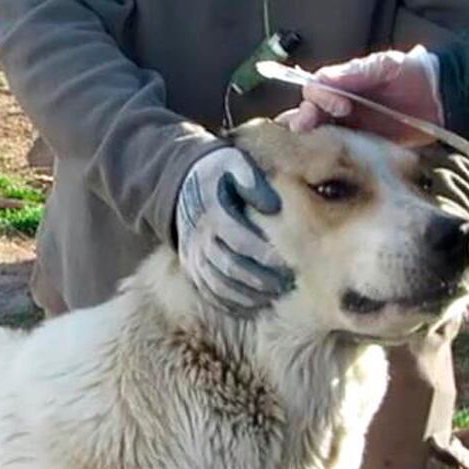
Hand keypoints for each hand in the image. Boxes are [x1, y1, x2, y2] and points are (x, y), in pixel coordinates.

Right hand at [174, 147, 288, 311]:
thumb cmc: (218, 173)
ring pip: (219, 283)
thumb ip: (253, 180)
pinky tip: (252, 305)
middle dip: (259, 279)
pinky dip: (230, 301)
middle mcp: (200, 237)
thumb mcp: (233, 163)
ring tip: (273, 296)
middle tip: (285, 284)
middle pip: (230, 266)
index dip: (262, 254)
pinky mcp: (191, 267)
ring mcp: (193, 255)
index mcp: (212, 213)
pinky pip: (209, 291)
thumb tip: (273, 205)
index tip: (286, 263)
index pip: (239, 239)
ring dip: (246, 293)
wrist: (182, 183)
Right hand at [287, 46, 442, 141]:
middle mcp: (341, 106)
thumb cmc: (411, 74)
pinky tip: (327, 160)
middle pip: (311, 114)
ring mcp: (352, 127)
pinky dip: (332, 156)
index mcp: (342, 84)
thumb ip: (353, 73)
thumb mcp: (383, 66)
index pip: (315, 90)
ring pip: (321, 134)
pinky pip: (343, 153)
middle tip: (304, 128)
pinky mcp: (364, 147)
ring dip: (311, 140)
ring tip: (307, 146)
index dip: (318, 99)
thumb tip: (322, 80)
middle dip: (303, 121)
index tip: (338, 106)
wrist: (441, 97)